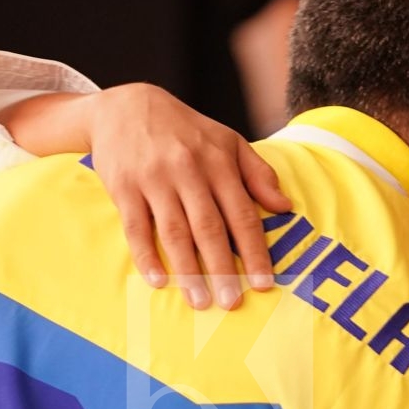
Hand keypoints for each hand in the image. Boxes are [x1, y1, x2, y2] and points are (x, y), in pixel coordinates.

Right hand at [84, 84, 292, 309]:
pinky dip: (146, 255)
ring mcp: (154, 180)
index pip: (242, 214)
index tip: (264, 283)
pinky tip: (158, 280)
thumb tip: (284, 207)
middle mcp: (188, 172)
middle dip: (223, 269)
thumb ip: (259, 173)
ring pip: (175, 232)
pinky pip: (136, 227)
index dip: (254, 251)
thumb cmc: (185, 131)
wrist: (126, 106)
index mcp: (219, 163)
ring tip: (199, 301)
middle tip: (232, 302)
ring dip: (188, 270)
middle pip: (209, 228)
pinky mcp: (124, 187)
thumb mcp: (228, 141)